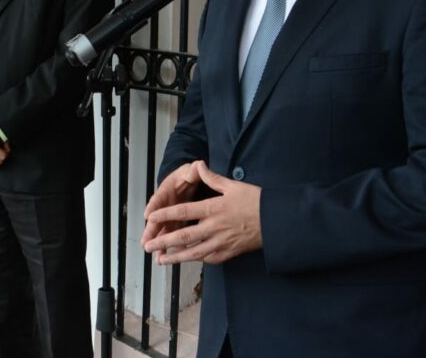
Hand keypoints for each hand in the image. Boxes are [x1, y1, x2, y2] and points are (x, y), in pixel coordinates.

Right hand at [141, 162, 202, 249]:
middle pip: (157, 219)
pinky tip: (166, 258)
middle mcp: (165, 205)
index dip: (154, 206)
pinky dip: (168, 246)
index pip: (159, 198)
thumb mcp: (190, 171)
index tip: (148, 214)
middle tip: (146, 242)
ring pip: (162, 230)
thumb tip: (197, 166)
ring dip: (159, 243)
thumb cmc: (188, 175)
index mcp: (167, 190)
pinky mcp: (175, 222)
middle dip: (152, 231)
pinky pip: (171, 235)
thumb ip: (193, 171)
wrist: (188, 179)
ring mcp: (169, 215)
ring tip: (156, 256)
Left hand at [142, 161, 262, 265]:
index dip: (165, 214)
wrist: (277, 221)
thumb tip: (199, 165)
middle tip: (148, 245)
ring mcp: (221, 242)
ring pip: (194, 252)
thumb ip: (213, 178)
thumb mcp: (233, 185)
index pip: (183, 211)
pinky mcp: (230, 252)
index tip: (151, 218)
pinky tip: (187, 260)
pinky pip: (209, 258)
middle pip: (183, 236)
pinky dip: (196, 260)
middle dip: (163, 242)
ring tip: (161, 259)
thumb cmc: (256, 201)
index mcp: (213, 208)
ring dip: (175, 256)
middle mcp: (214, 227)